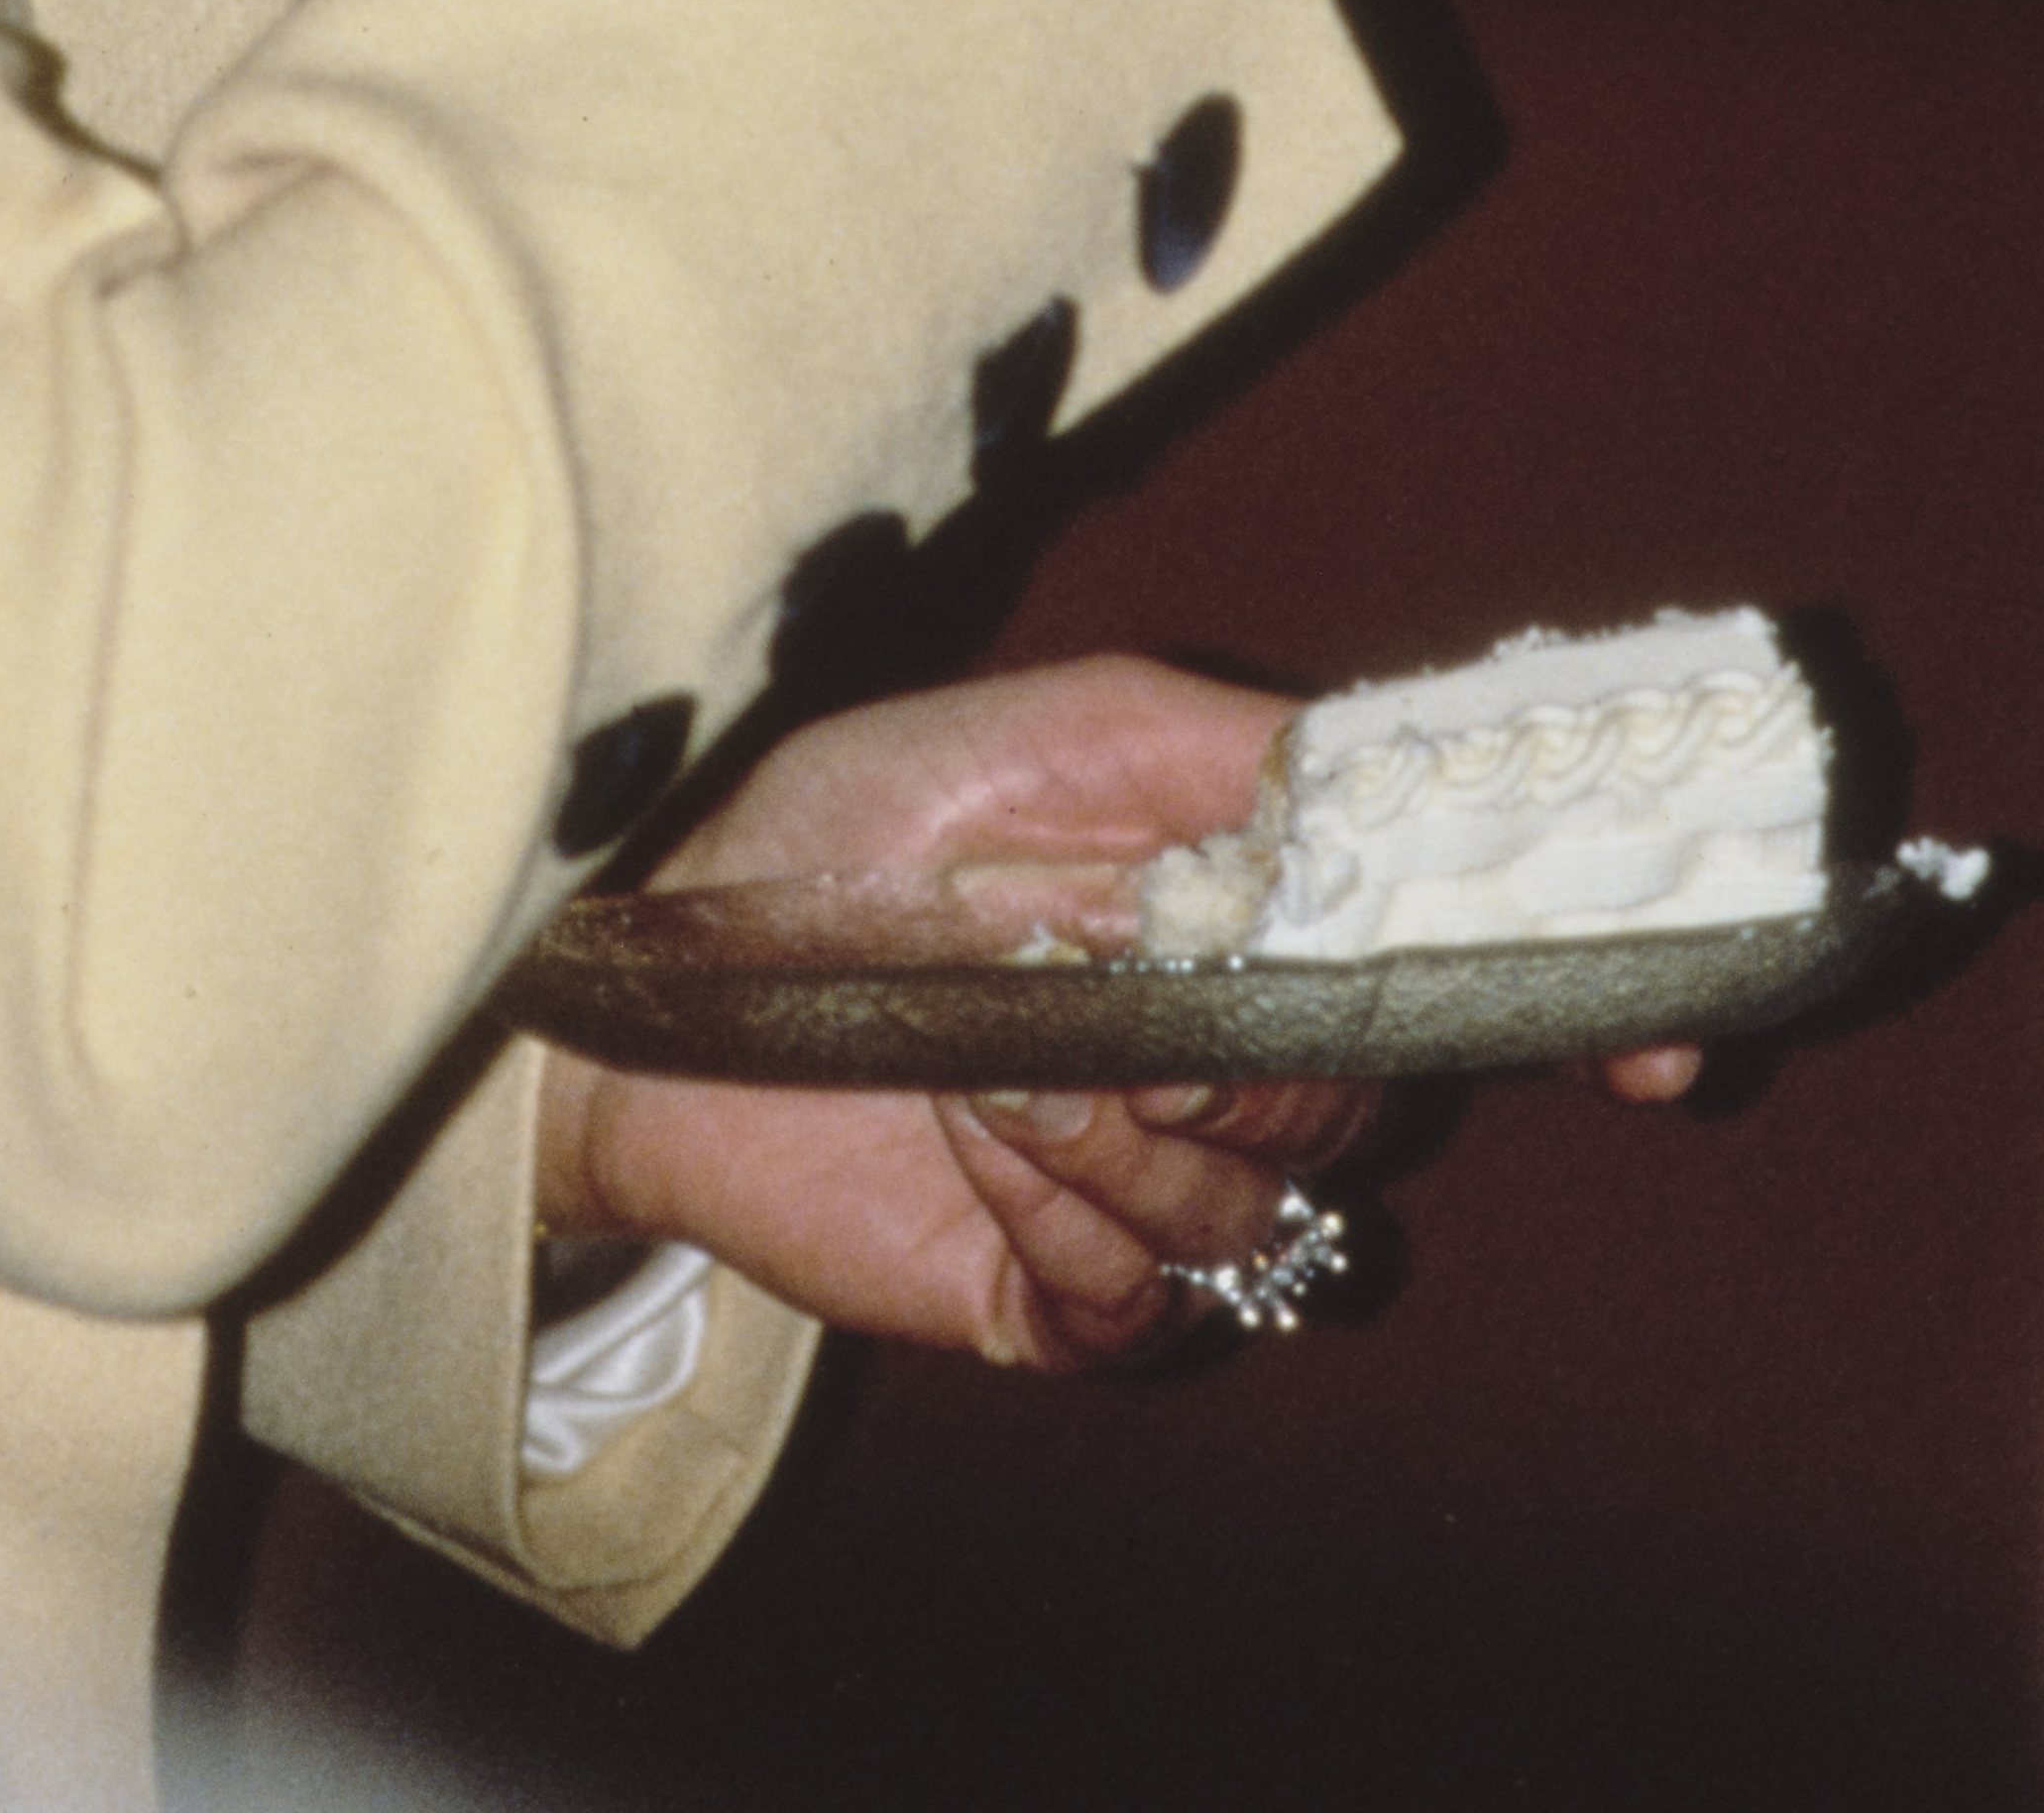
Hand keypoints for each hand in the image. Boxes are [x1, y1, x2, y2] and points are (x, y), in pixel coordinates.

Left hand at [531, 659, 1379, 1374]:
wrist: (659, 998)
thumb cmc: (834, 839)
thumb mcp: (1022, 737)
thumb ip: (1205, 743)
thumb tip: (1371, 772)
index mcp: (1222, 936)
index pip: (1384, 985)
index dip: (1360, 983)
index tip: (1280, 956)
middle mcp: (1201, 1075)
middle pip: (1348, 1118)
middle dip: (1247, 1080)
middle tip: (1125, 1037)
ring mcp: (1131, 1198)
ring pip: (1249, 1222)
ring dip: (1126, 1148)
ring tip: (994, 1070)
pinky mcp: (1054, 1302)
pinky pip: (1136, 1306)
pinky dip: (1063, 1222)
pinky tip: (968, 1138)